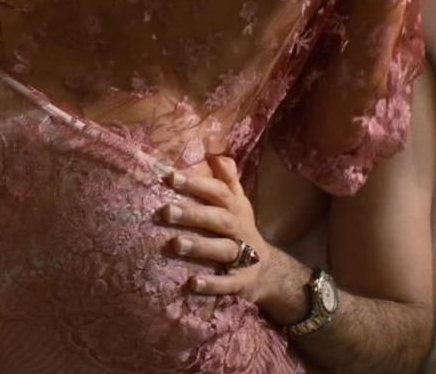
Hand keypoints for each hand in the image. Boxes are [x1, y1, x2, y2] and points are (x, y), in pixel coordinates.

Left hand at [160, 155, 278, 302]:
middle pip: (219, 219)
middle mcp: (240, 229)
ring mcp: (244, 256)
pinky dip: (211, 284)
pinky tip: (192, 283)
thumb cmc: (241, 229)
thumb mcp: (238, 202)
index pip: (217, 192)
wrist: (269, 270)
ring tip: (175, 244)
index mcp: (235, 209)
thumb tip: (213, 151)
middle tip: (165, 211)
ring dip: (200, 247)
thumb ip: (226, 178)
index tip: (170, 176)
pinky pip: (227, 283)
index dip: (196, 183)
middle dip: (193, 214)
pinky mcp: (242, 282)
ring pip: (223, 249)